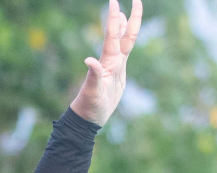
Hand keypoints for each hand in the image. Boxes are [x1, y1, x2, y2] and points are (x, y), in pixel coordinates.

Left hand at [70, 0, 142, 125]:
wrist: (89, 117)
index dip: (114, 20)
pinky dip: (126, 44)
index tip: (114, 2)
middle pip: (122, 35)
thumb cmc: (90, 106)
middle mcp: (112, 61)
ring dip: (125, 28)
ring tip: (124, 13)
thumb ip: (93, 76)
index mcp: (108, 63)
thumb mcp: (93, 92)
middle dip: (128, 17)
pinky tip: (126, 41)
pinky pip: (124, 54)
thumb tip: (88, 60)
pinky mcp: (118, 74)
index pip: (112, 36)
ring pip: (123, 43)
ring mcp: (115, 67)